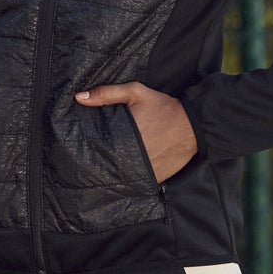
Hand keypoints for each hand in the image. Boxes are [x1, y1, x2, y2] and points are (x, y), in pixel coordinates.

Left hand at [74, 81, 197, 183]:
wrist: (193, 125)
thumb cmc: (162, 107)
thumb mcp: (135, 93)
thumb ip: (106, 94)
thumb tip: (79, 97)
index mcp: (124, 137)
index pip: (98, 149)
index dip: (90, 150)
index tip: (85, 148)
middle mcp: (132, 158)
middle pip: (108, 164)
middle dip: (102, 161)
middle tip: (97, 157)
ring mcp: (145, 170)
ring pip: (122, 175)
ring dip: (117, 170)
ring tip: (113, 164)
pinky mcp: (156, 178)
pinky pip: (138, 180)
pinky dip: (133, 176)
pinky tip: (130, 169)